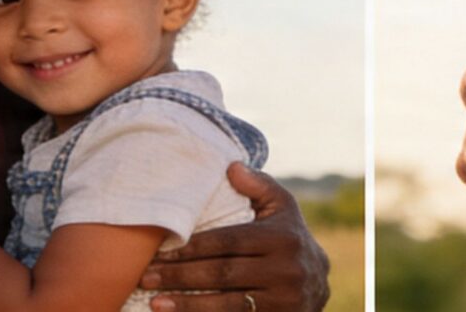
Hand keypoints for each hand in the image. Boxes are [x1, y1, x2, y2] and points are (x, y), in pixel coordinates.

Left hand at [142, 164, 329, 311]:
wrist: (319, 284)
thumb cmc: (288, 239)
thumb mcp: (283, 208)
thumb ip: (259, 186)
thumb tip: (231, 167)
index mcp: (282, 237)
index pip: (229, 241)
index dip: (192, 247)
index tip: (160, 251)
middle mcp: (286, 268)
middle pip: (223, 273)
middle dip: (180, 276)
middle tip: (147, 277)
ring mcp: (284, 299)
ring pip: (227, 303)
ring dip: (187, 304)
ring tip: (155, 302)